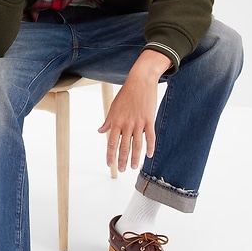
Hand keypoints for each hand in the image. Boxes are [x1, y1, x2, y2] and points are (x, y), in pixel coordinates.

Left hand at [98, 51, 171, 171]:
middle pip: (123, 146)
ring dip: (135, 158)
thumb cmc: (126, 93)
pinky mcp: (150, 120)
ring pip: (137, 145)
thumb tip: (100, 131)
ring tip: (134, 167)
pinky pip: (150, 137)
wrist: (141, 80)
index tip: (109, 164)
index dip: (110, 155)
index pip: (111, 142)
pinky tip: (149, 156)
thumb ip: (108, 121)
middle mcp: (127, 124)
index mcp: (116, 121)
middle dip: (122, 160)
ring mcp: (139, 122)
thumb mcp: (114, 106)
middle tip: (121, 170)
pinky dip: (150, 147)